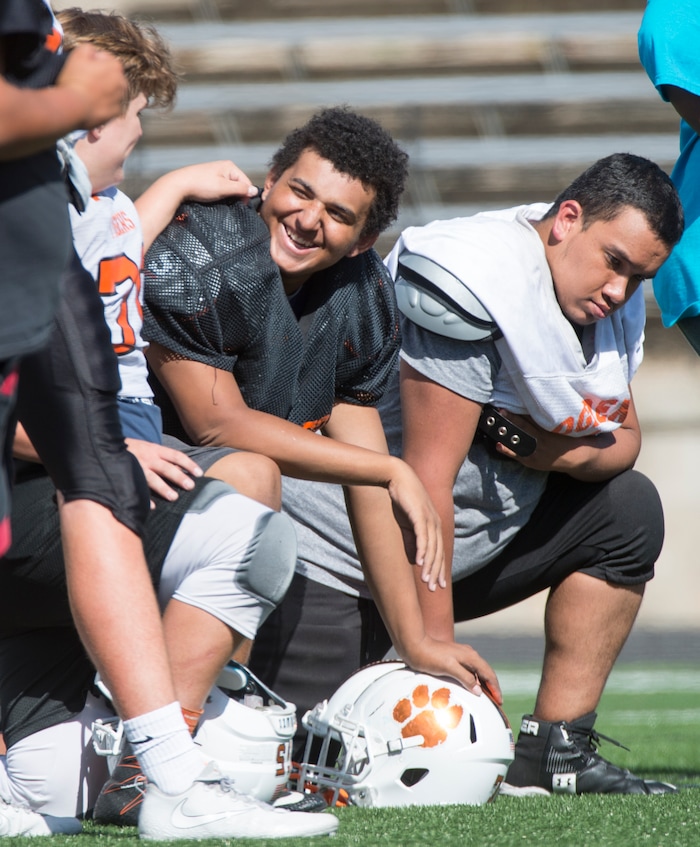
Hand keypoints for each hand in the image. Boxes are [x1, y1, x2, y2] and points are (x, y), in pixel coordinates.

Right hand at [57, 44, 127, 127]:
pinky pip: (110, 105)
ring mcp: (120, 99)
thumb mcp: (79, 53)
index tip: (85, 67)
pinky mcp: (115, 113)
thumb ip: (90, 48)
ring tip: (89, 93)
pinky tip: (93, 103)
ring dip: (104, 90)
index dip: (95, 61)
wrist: (75, 107)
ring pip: (112, 91)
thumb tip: (96, 53)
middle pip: (111, 76)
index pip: (107, 59)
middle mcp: (122, 83)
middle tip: (86, 80)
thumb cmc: (76, 79)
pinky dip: (104, 104)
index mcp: (115, 67)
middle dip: (102, 76)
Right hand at [125, 438, 202, 502]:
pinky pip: (136, 488)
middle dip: (179, 477)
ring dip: (163, 488)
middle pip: (166, 468)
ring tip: (174, 497)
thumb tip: (179, 468)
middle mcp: (147, 458)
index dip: (188, 464)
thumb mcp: (148, 448)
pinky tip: (152, 507)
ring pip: (152, 478)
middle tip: (190, 486)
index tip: (199, 473)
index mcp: (155, 450)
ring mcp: (136, 467)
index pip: (176, 456)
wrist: (106, 445)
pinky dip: (144, 498)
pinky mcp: (125, 475)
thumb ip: (162, 457)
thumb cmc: (132, 449)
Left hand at [165, 161, 257, 203]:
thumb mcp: (223, 188)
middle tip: (230, 205)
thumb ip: (240, 189)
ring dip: (228, 197)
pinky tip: (215, 198)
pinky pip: (222, 189)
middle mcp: (224, 168)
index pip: (247, 182)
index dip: (246, 195)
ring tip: (220, 201)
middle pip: (239, 185)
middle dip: (237, 196)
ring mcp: (216, 173)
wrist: (179, 185)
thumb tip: (255, 191)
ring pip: (230, 188)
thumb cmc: (200, 185)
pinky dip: (221, 195)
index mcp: (230, 166)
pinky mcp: (210, 179)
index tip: (242, 207)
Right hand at [386, 457, 445, 590]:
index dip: (439, 569)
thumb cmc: (400, 497)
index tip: (439, 585)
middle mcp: (434, 523)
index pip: (439, 551)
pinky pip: (422, 536)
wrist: (396, 475)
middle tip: (434, 589)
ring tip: (426, 581)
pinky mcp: (418, 515)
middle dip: (436, 572)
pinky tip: (419, 563)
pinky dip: (422, 550)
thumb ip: (412, 538)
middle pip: (438, 553)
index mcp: (433, 524)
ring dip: (429, 566)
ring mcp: (428, 518)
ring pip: (432, 548)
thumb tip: (415, 556)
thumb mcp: (407, 521)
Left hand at [400, 634, 502, 703]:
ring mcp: (461, 655)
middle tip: (496, 701)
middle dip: (492, 687)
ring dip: (484, 684)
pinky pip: (470, 670)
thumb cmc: (430, 656)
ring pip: (478, 671)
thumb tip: (479, 690)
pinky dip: (475, 680)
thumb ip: (465, 678)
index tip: (499, 701)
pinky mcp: (454, 658)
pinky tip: (472, 687)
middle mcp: (469, 654)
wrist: (414, 645)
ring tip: (486, 697)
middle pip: (486, 672)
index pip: (489, 673)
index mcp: (470, 656)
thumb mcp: (448, 668)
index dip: (495, 688)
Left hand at [492, 409, 618, 475]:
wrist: (580, 457)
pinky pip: (518, 455)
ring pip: (520, 440)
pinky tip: (498, 444)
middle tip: (500, 409)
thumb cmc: (573, 436)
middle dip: (512, 418)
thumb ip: (558, 412)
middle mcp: (544, 441)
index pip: (535, 417)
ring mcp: (538, 452)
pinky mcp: (533, 462)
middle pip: (525, 427)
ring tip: (496, 424)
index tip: (513, 400)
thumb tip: (551, 394)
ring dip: (507, 432)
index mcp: (553, 429)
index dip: (523, 409)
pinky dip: (507, 450)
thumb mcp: (569, 422)